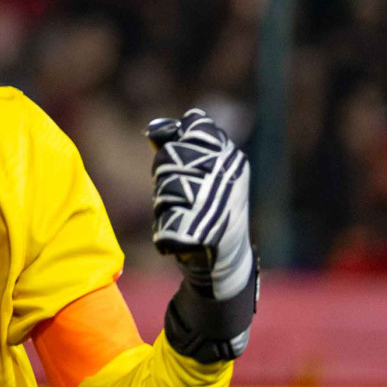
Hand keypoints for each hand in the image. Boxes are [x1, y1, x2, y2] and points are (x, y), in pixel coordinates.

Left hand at [145, 109, 255, 362]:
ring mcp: (219, 202)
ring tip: (185, 216)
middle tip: (184, 197)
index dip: (177, 143)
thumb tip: (155, 128)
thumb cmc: (205, 210)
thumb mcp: (197, 172)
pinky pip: (165, 223)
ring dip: (165, 205)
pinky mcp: (205, 233)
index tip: (184, 161)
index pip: (193, 127)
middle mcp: (230, 174)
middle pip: (170, 158)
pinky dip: (165, 231)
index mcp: (231, 156)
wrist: (223, 260)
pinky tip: (180, 236)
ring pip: (165, 190)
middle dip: (166, 178)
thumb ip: (177, 146)